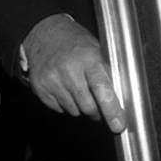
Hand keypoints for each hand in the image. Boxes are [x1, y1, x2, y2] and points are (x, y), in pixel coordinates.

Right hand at [22, 14, 125, 132]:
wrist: (44, 34)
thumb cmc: (77, 43)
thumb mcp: (98, 50)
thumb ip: (108, 73)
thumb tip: (121, 99)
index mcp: (88, 58)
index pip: (102, 89)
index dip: (112, 110)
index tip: (119, 125)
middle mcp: (68, 70)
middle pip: (87, 106)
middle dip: (98, 113)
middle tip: (103, 110)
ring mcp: (52, 81)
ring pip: (74, 110)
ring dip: (82, 108)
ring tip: (82, 90)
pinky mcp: (40, 89)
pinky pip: (59, 109)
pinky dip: (67, 105)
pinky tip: (68, 90)